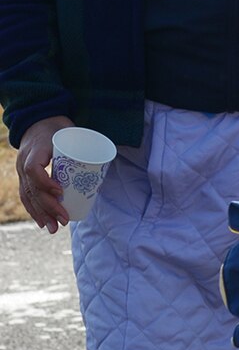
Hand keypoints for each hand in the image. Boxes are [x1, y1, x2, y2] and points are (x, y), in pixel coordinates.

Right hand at [15, 114, 75, 234]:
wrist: (38, 121)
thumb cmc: (58, 128)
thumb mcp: (70, 131)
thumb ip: (83, 144)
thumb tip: (108, 159)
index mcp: (35, 150)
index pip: (34, 170)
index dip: (45, 182)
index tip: (60, 192)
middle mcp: (24, 161)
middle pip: (32, 188)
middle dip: (48, 207)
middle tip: (64, 219)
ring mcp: (21, 170)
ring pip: (28, 195)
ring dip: (41, 214)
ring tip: (53, 228)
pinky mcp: (23, 176)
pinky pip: (26, 196)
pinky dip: (33, 210)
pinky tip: (42, 222)